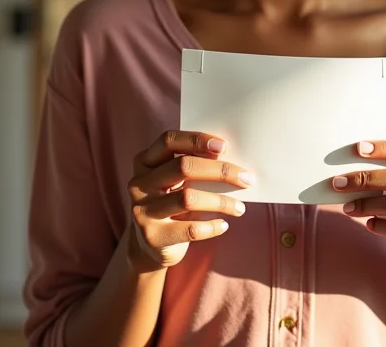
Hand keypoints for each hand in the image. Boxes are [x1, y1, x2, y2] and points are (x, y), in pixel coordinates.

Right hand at [127, 130, 254, 270]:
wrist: (151, 245)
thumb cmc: (172, 202)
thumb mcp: (175, 181)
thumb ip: (193, 166)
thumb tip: (232, 160)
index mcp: (145, 161)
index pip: (168, 141)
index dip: (196, 140)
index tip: (223, 147)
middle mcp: (139, 183)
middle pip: (183, 166)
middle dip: (220, 171)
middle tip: (246, 179)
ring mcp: (142, 210)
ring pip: (188, 198)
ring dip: (221, 202)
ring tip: (240, 207)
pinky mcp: (152, 236)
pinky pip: (190, 229)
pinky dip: (212, 226)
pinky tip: (224, 225)